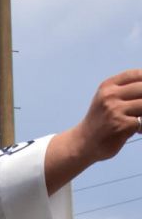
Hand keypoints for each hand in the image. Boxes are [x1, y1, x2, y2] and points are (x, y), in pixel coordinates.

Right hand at [46, 70, 141, 192]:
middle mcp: (110, 96)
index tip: (140, 95)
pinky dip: (141, 127)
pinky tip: (136, 130)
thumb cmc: (100, 120)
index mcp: (108, 86)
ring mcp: (115, 111)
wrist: (83, 143)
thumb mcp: (106, 99)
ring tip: (139, 120)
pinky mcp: (121, 126)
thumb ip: (124, 90)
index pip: (137, 74)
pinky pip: (141, 122)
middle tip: (139, 110)